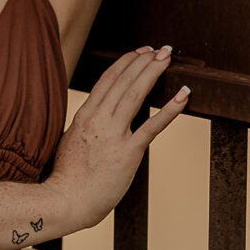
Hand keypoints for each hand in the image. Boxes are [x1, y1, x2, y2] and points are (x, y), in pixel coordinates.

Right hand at [46, 46, 189, 231]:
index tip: (139, 52)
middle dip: (143, 61)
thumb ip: (85, 126)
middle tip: (160, 49)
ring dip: (153, 73)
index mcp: (85, 115)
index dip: (126, 62)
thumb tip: (94, 118)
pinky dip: (170, 108)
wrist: (66, 200)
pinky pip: (152, 125)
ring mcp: (113, 134)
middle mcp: (99, 119)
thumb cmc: (67, 176)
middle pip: (123, 81)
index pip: (108, 80)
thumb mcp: (72, 140)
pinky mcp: (128, 152)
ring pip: (135, 94)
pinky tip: (183, 95)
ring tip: (167, 58)